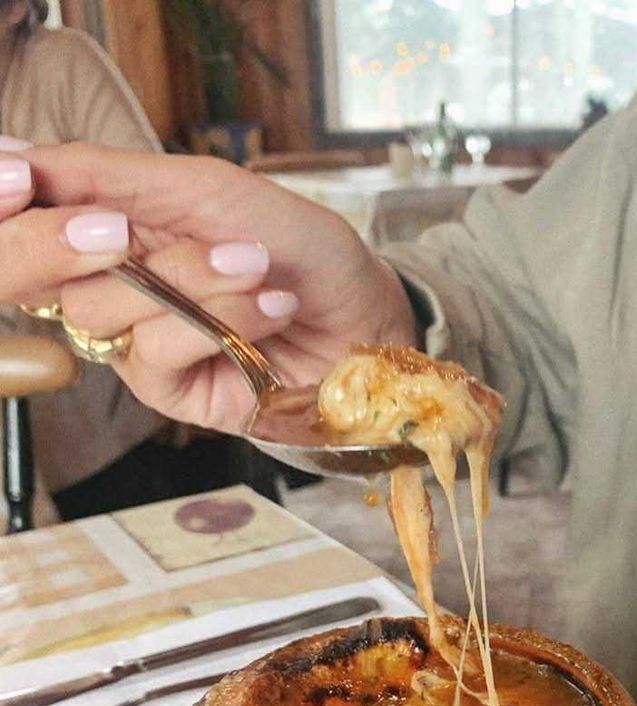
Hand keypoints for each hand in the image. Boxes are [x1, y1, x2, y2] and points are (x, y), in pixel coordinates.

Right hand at [0, 142, 418, 431]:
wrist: (370, 319)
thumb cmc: (305, 251)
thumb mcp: (216, 193)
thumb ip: (116, 175)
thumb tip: (17, 153)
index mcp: (116, 223)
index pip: (29, 211)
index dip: (12, 196)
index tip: (18, 180)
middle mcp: (115, 281)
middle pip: (29, 268)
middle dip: (69, 240)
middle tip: (120, 229)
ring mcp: (140, 338)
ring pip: (100, 308)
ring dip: (188, 280)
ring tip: (258, 268)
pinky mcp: (171, 389)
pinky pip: (152, 353)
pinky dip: (212, 324)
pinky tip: (268, 310)